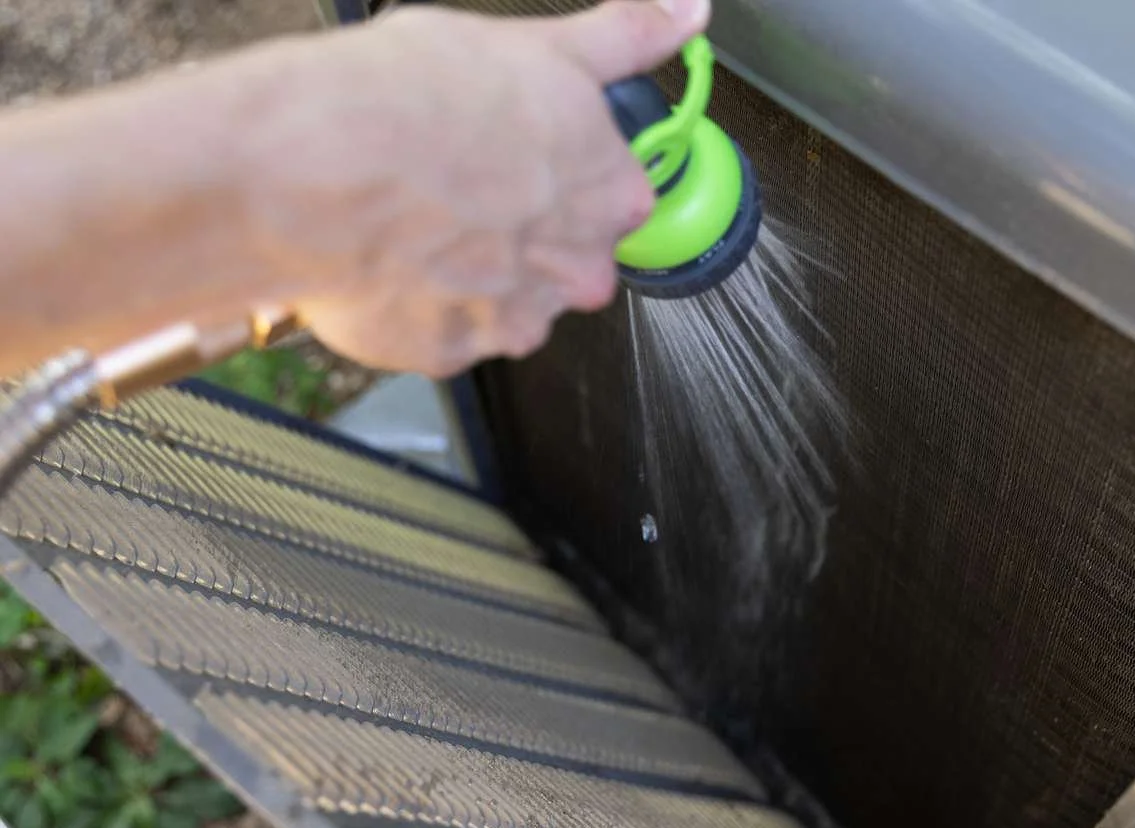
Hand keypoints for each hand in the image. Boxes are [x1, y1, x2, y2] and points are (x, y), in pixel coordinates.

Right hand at [257, 0, 709, 376]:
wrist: (313, 167)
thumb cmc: (416, 101)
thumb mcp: (542, 46)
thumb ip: (624, 39)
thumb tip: (686, 11)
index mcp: (612, 197)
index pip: (614, 198)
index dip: (560, 174)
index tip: (518, 157)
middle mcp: (577, 272)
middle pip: (565, 260)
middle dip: (521, 231)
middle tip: (459, 185)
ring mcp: (512, 320)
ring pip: (505, 300)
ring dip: (471, 271)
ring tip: (414, 217)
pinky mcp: (448, 352)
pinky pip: (442, 333)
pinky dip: (419, 303)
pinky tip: (388, 257)